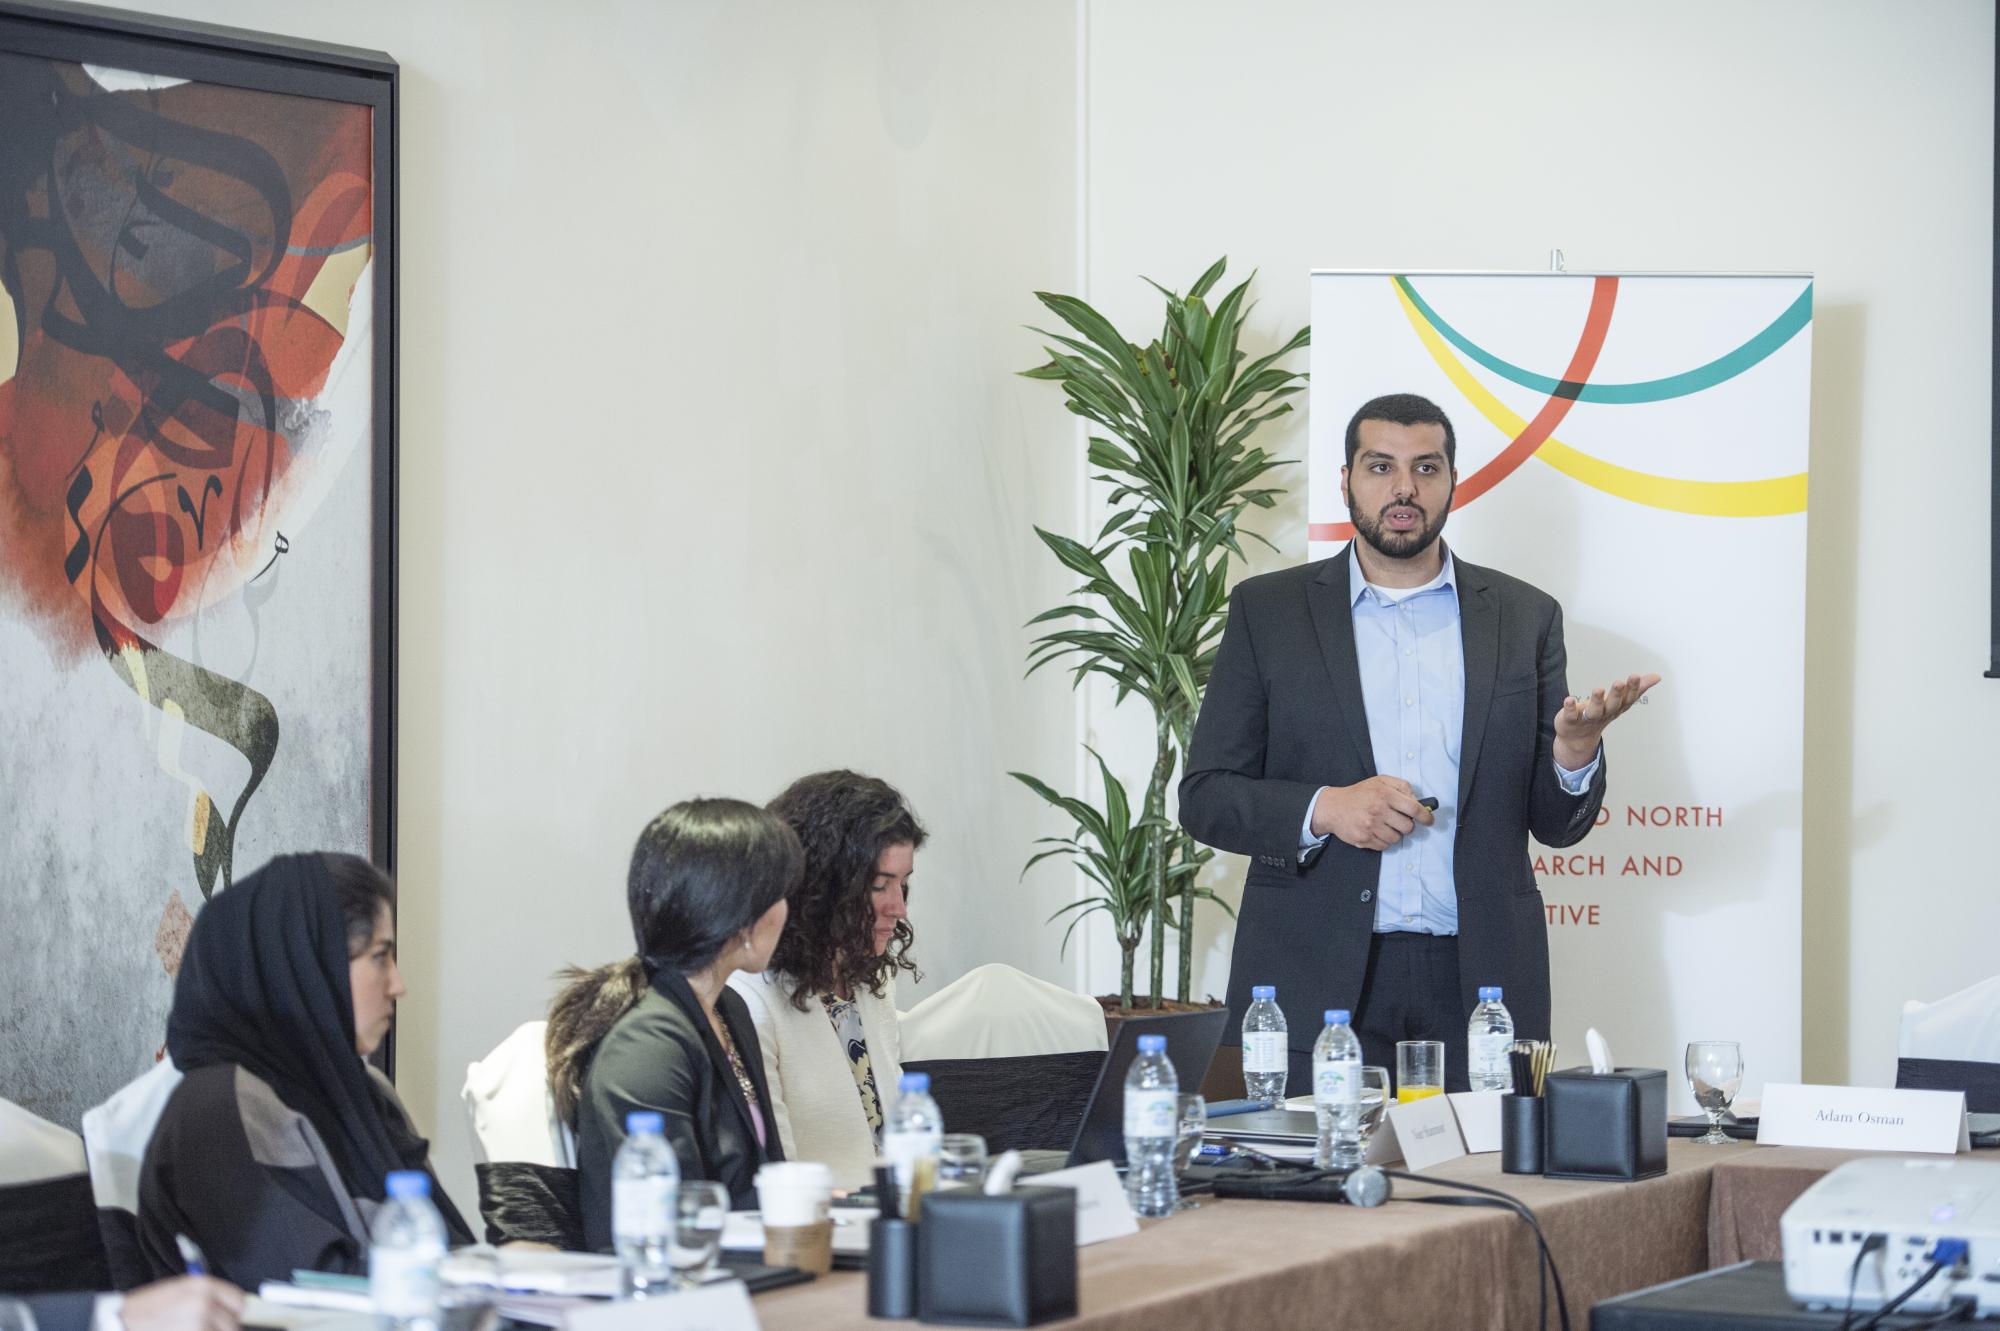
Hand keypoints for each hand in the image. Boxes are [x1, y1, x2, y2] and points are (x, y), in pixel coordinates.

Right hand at [119, 1278, 243, 1330]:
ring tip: (193, 1330)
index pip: (238, 1300)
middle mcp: (204, 1304)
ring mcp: (198, 1325)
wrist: (123, 1321)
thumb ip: (208, 1295)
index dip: (235, 1311)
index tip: (232, 1316)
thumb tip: (234, 1307)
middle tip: (208, 1327)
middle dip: (223, 1329)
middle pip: (232, 1324)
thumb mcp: (180, 1289)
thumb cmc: (148, 1307)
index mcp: (203, 1286)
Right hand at [1311, 776, 1434, 851]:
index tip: (1429, 820)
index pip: (1414, 809)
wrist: (1332, 807)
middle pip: (1408, 827)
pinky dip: (1384, 841)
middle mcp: (1378, 810)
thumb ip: (1401, 786)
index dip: (1426, 816)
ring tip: (1384, 825)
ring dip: (1394, 834)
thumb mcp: (1380, 781)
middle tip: (1398, 820)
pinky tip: (1376, 832)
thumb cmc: (1359, 794)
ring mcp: (1370, 826)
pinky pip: (1385, 846)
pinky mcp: (1364, 839)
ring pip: (1397, 839)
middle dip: (1407, 825)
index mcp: (1385, 794)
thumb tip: (1417, 800)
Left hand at [1553, 673, 1660, 768]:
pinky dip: (1569, 708)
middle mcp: (1604, 713)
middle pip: (1612, 705)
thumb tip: (1657, 677)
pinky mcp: (1570, 720)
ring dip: (1596, 700)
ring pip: (1593, 711)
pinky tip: (1569, 699)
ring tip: (1598, 689)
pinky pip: (1570, 715)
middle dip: (1617, 694)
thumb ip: (1637, 688)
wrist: (1578, 738)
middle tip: (1619, 682)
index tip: (1636, 676)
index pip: (1627, 699)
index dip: (1632, 689)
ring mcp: (1587, 718)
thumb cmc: (1601, 714)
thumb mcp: (1620, 701)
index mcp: (1616, 708)